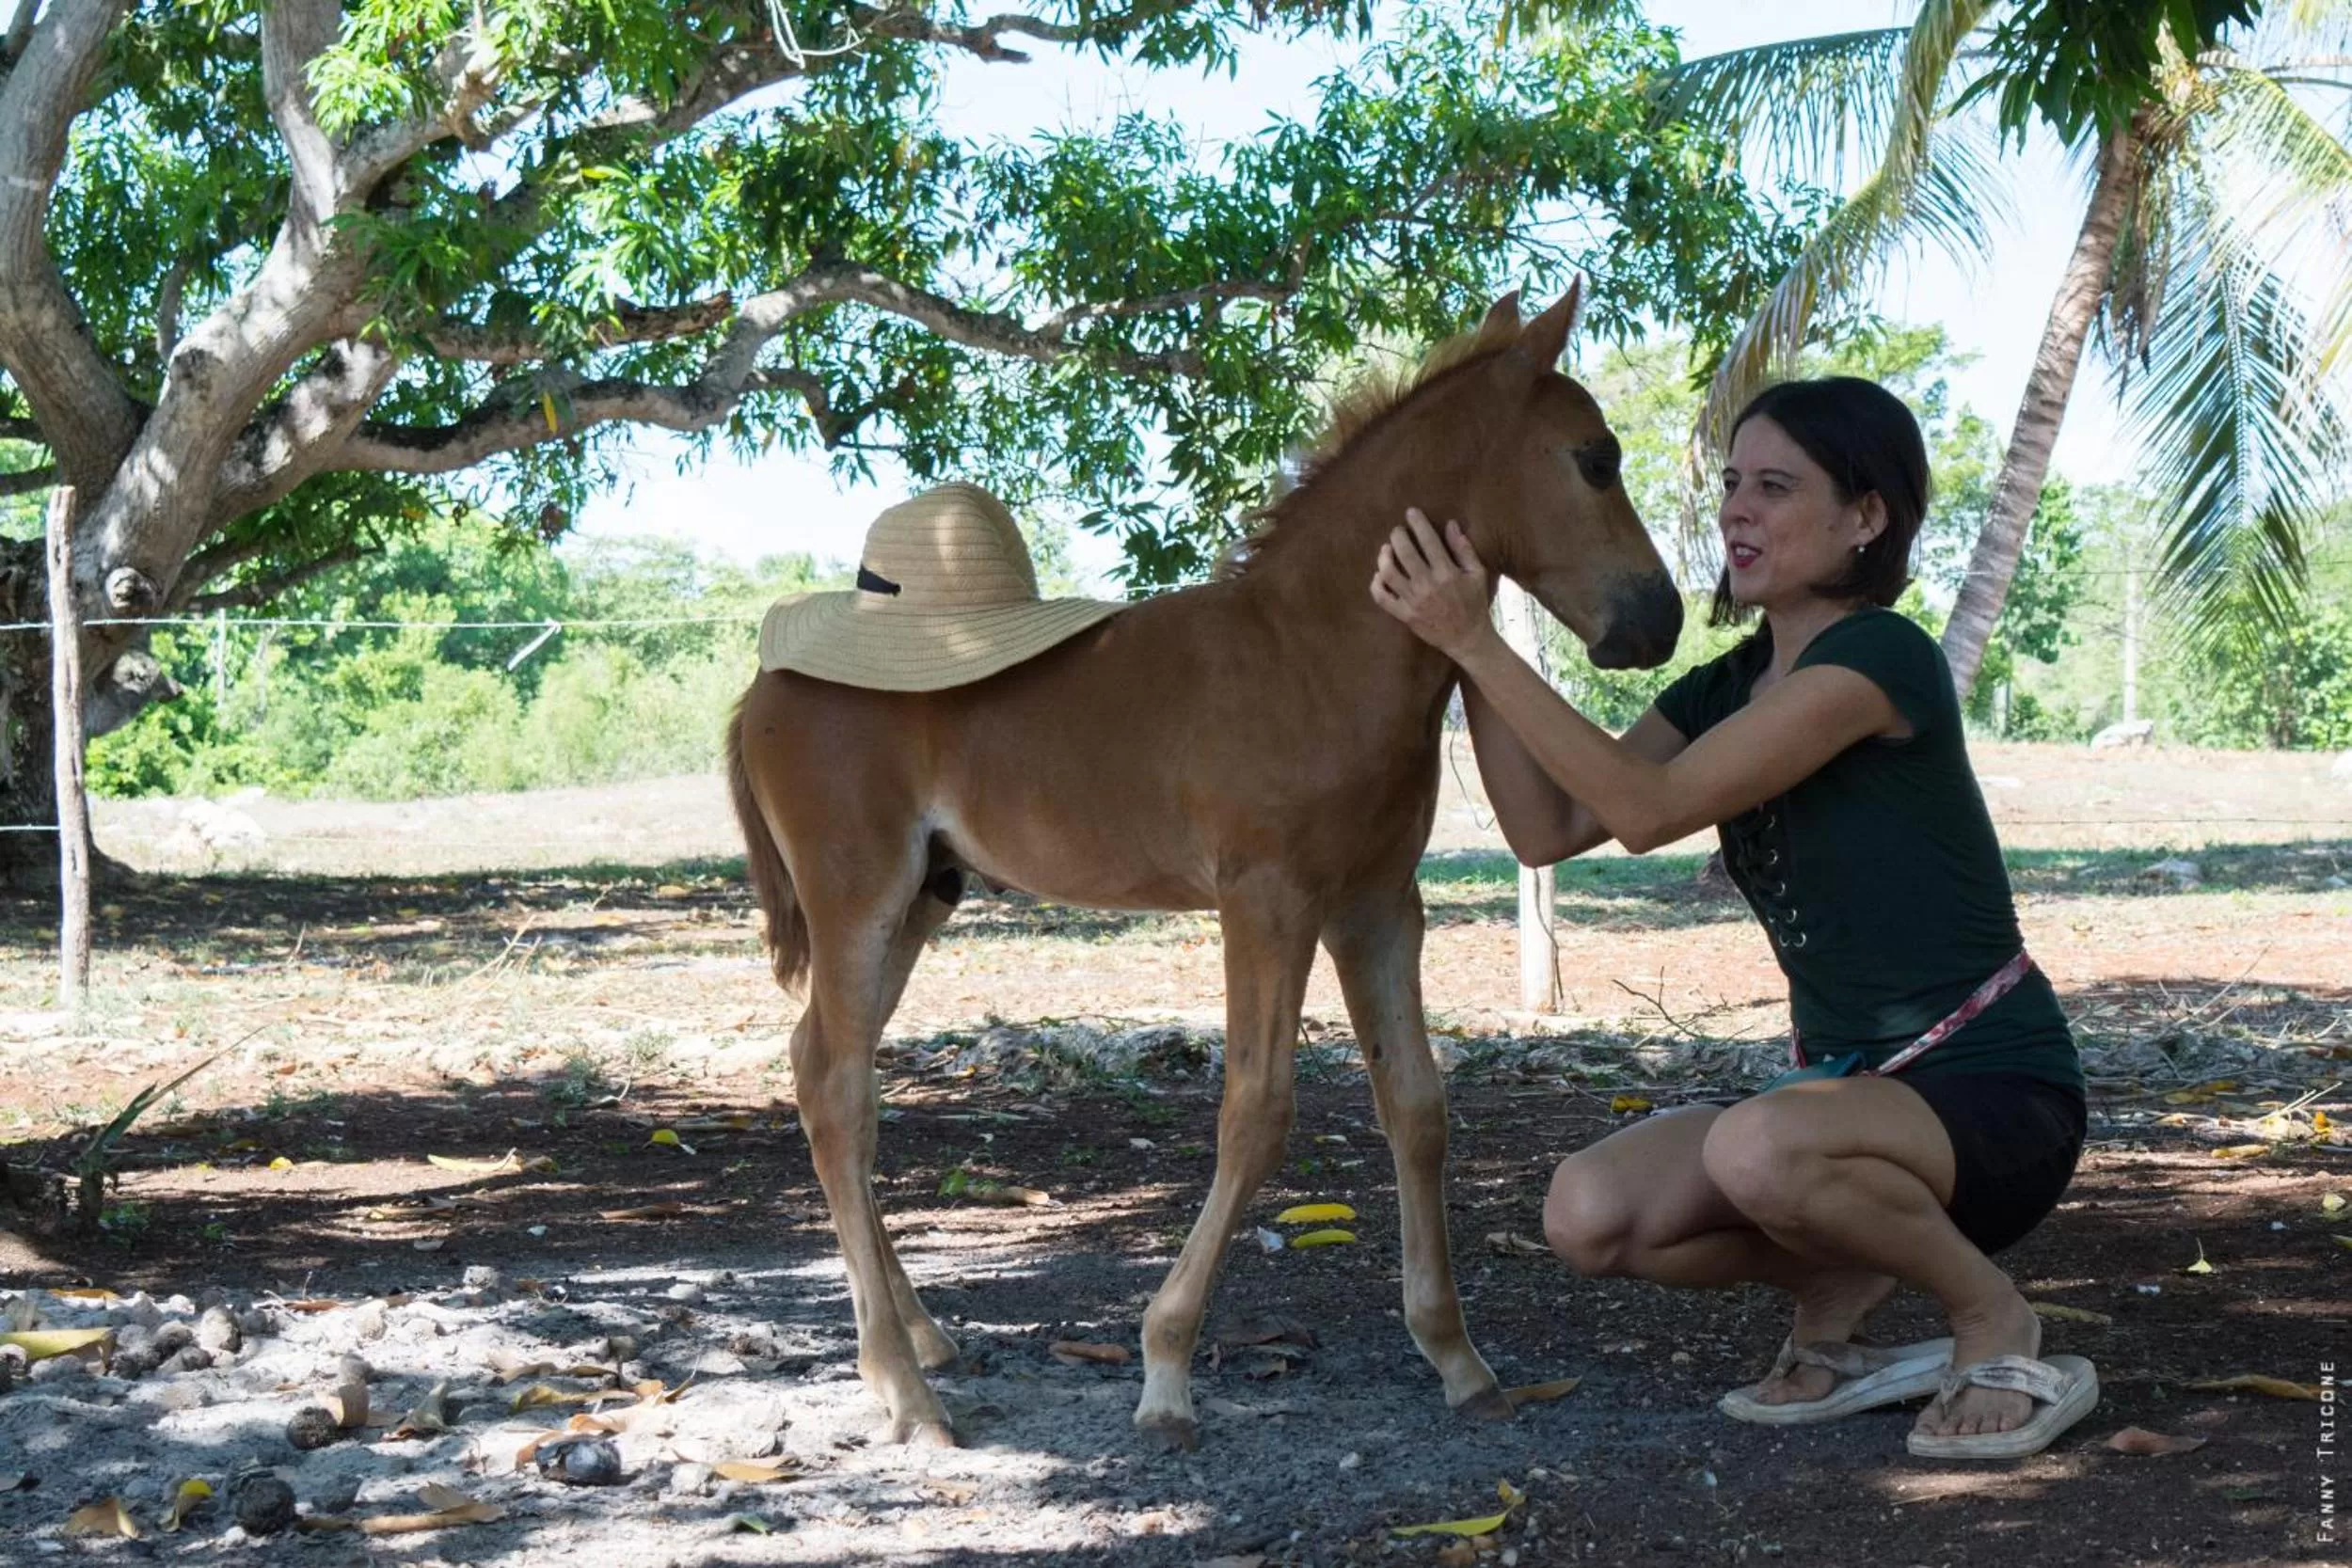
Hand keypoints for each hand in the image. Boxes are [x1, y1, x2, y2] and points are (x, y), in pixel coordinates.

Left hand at [1370, 508, 1494, 660]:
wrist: (1467, 639)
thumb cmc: (1474, 603)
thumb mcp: (1477, 574)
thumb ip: (1463, 549)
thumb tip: (1451, 524)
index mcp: (1447, 573)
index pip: (1429, 541)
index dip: (1418, 523)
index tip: (1411, 512)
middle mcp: (1427, 585)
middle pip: (1404, 553)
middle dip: (1398, 535)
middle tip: (1397, 530)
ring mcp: (1413, 601)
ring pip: (1389, 572)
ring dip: (1384, 556)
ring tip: (1386, 549)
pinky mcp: (1404, 615)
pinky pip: (1382, 597)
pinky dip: (1376, 583)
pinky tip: (1379, 574)